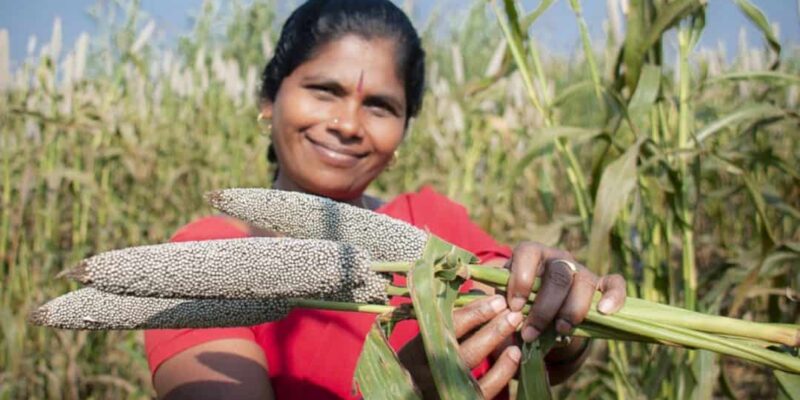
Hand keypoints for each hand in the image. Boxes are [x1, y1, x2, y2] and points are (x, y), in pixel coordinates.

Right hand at [398, 295, 521, 398]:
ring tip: (513, 323)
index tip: (496, 301)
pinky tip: (514, 353)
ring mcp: (443, 388)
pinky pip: (484, 387)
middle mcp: (427, 370)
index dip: (472, 313)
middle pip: (458, 343)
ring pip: (471, 361)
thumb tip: (485, 302)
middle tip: (510, 309)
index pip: (444, 326)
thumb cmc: (424, 368)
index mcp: (415, 351)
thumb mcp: (425, 346)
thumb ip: (448, 326)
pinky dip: (502, 370)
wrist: (415, 397)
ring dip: (495, 338)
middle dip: (486, 323)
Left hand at [505, 242, 625, 342]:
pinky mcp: (600, 286)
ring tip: (560, 330)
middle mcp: (557, 258)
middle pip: (558, 275)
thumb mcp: (503, 306)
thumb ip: (501, 311)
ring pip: (583, 282)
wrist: (539, 320)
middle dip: (544, 308)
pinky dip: (613, 296)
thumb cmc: (516, 308)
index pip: (527, 253)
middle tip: (531, 333)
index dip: (521, 280)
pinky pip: (614, 284)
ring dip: (572, 309)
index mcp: (530, 254)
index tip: (515, 308)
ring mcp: (581, 270)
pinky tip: (604, 312)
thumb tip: (506, 323)